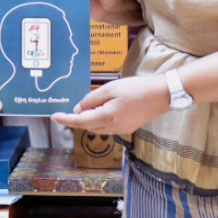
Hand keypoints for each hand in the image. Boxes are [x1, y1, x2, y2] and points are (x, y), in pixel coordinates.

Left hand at [51, 74, 168, 136]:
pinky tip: (105, 107)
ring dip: (91, 118)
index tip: (54, 117)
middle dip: (79, 117)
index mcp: (107, 117)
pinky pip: (108, 126)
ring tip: (92, 103)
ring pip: (98, 127)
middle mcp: (113, 127)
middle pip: (88, 125)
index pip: (80, 121)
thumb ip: (92, 99)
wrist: (163, 94)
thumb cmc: (137, 88)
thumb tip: (78, 109)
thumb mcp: (111, 88)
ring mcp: (122, 129)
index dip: (65, 119)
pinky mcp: (129, 127)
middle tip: (75, 106)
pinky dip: (101, 118)